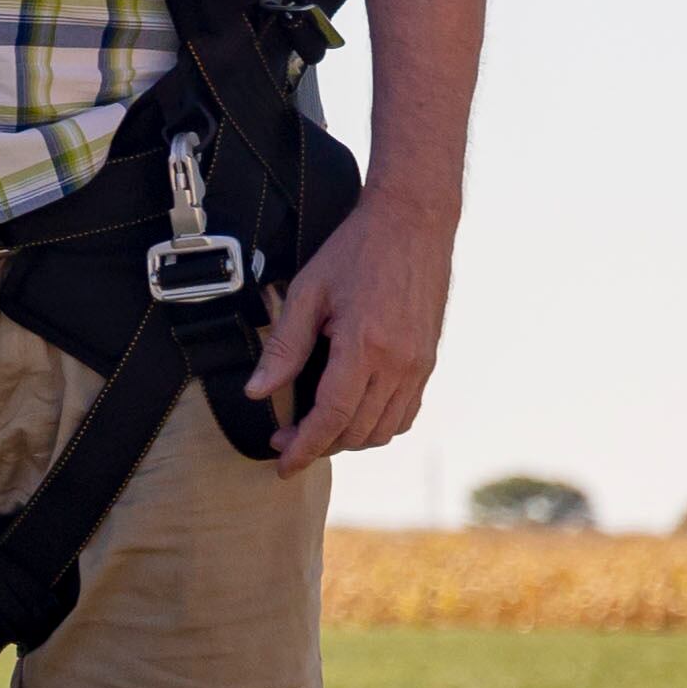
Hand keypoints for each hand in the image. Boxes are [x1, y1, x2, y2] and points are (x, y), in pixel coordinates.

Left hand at [253, 189, 454, 475]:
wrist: (412, 223)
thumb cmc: (356, 251)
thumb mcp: (308, 292)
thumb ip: (283, 348)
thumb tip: (258, 393)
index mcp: (365, 346)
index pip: (331, 417)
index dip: (304, 447)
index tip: (282, 464)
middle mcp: (398, 363)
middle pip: (357, 431)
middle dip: (319, 446)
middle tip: (286, 441)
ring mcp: (419, 365)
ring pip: (384, 429)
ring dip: (348, 439)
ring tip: (316, 430)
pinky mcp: (428, 361)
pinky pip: (406, 413)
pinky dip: (378, 425)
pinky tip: (353, 415)